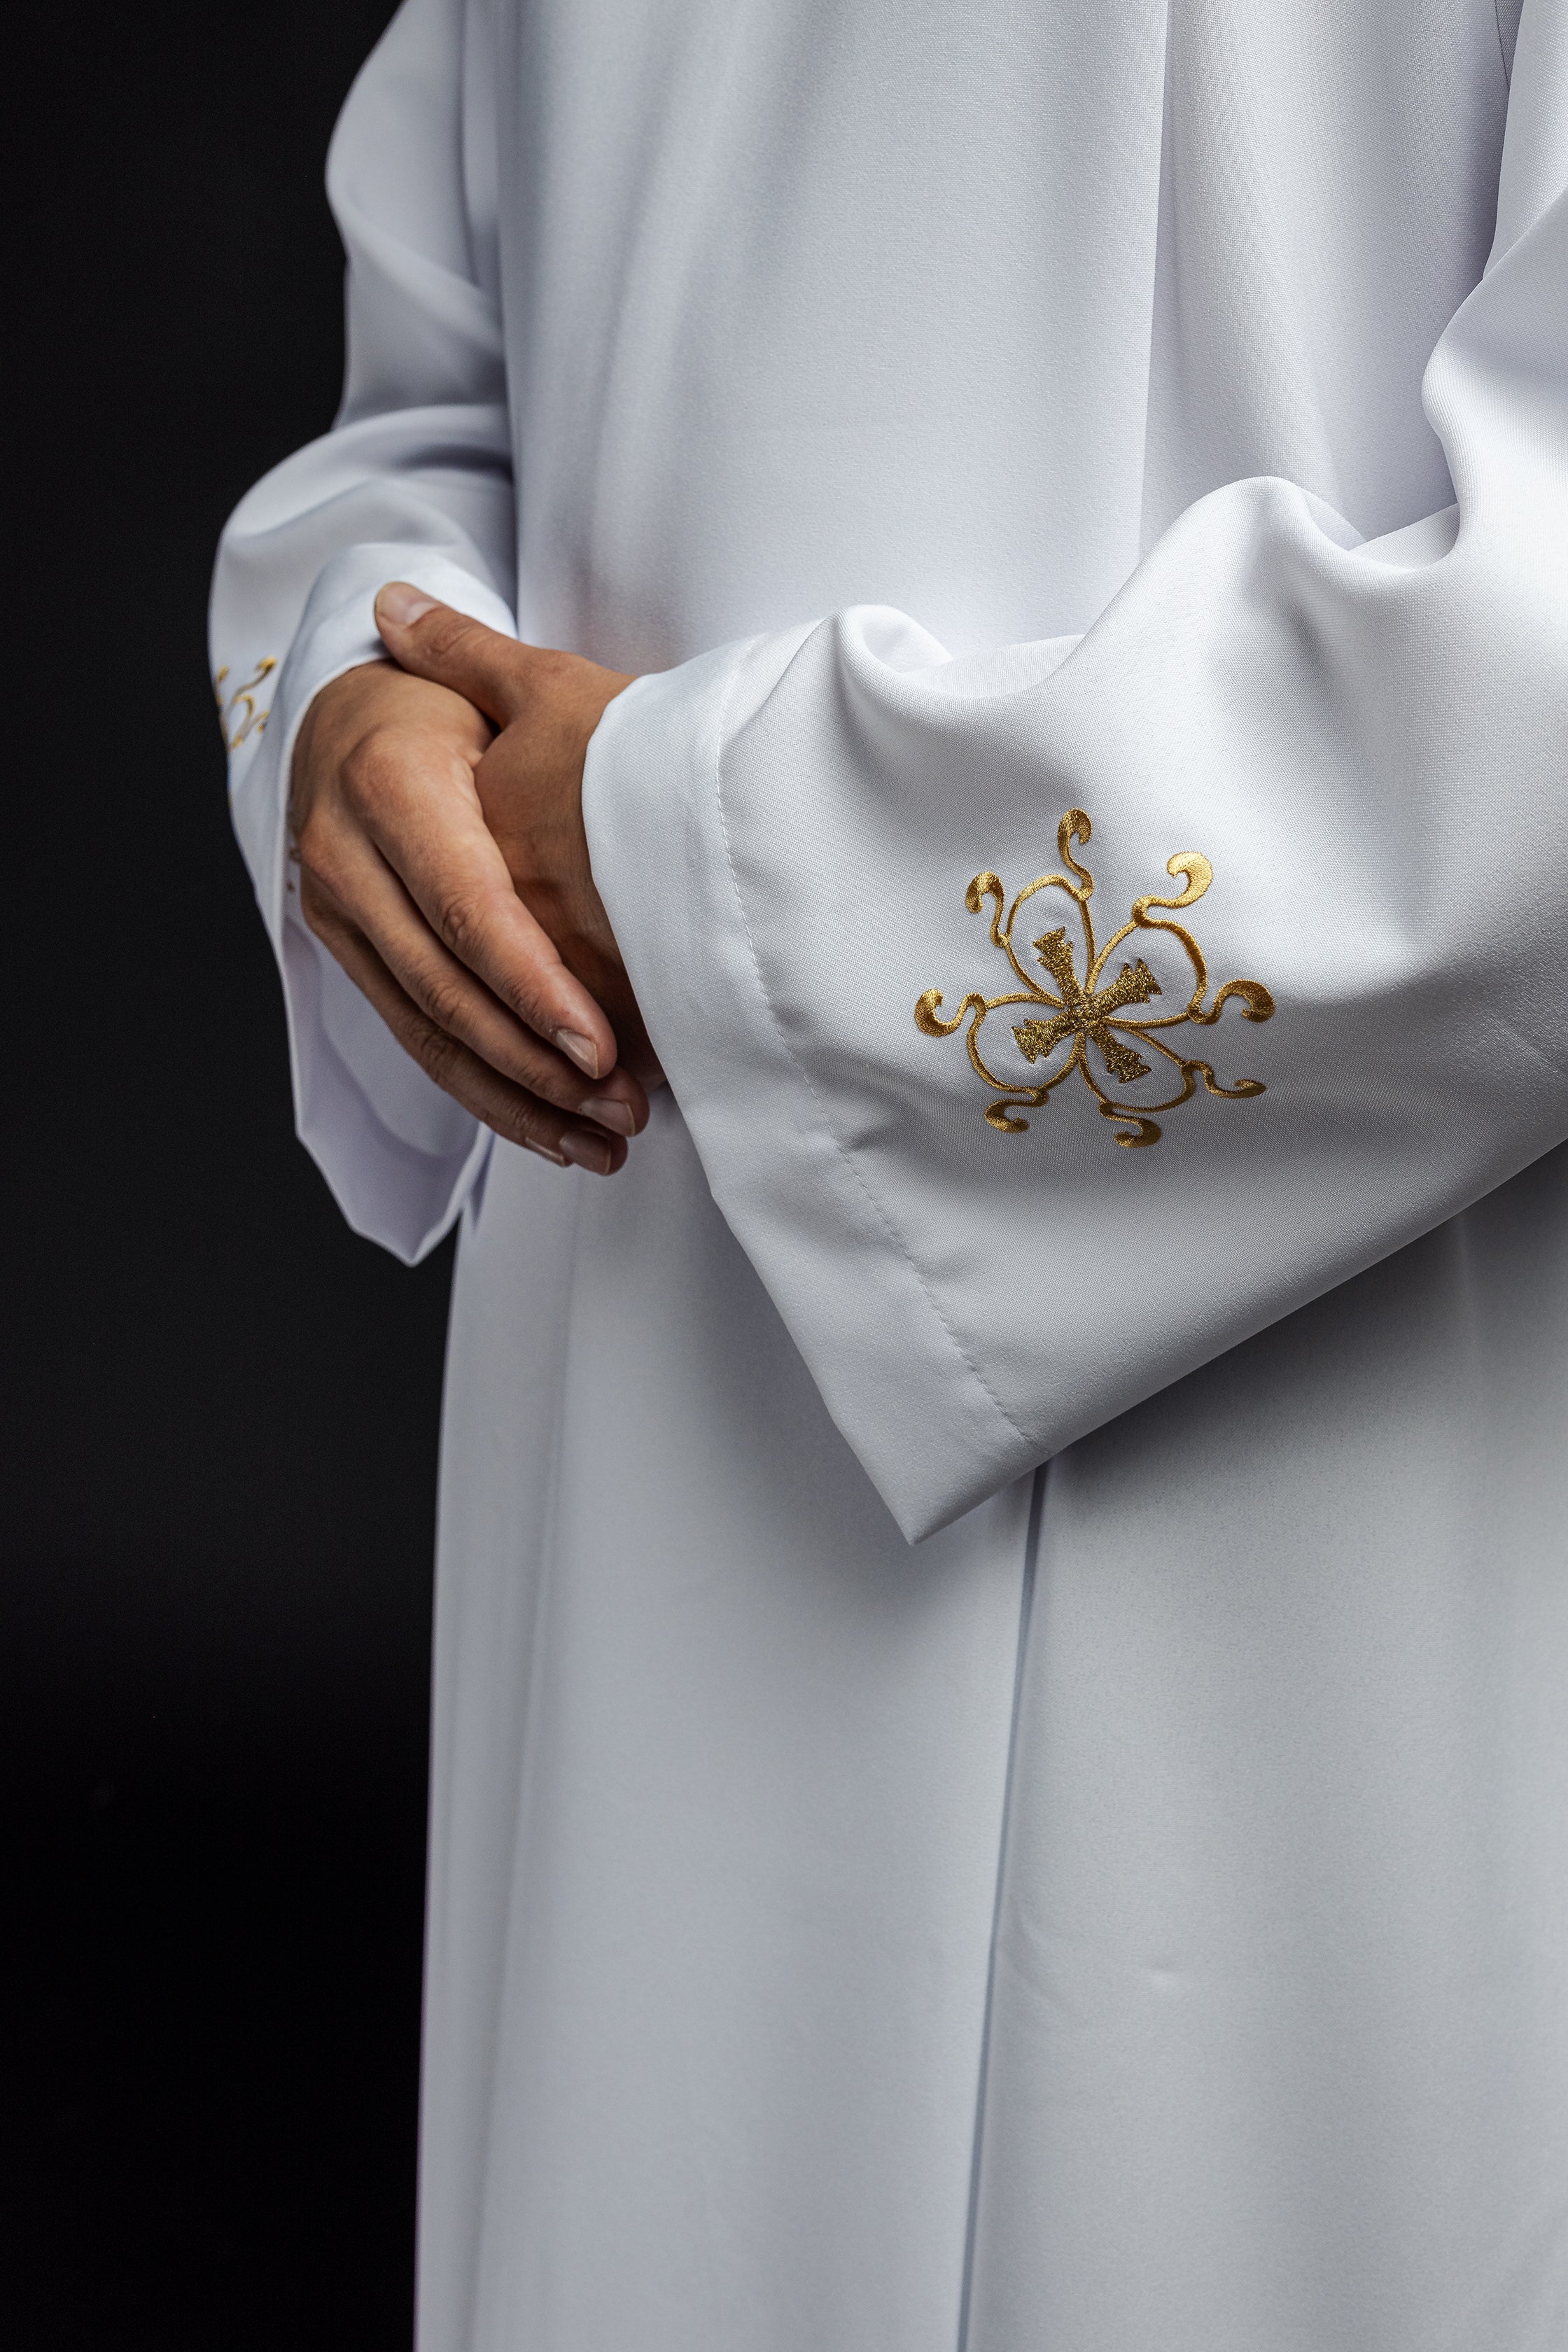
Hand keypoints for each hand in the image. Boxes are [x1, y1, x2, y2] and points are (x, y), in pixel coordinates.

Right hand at [374, 585, 661, 1092]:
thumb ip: (471, 662)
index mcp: (384, 787)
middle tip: (623, 1111)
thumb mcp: (471, 681)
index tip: (598, 1045)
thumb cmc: (436, 705)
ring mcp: (337, 918)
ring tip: (604, 1144)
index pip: (464, 907)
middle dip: (537, 1064)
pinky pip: (419, 1043)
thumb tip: (405, 608)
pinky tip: (555, 1135)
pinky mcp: (352, 959)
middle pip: (445, 989)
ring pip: (430, 1033)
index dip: (530, 984)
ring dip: (519, 1101)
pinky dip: (488, 1096)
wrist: (337, 729)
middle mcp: (343, 860)